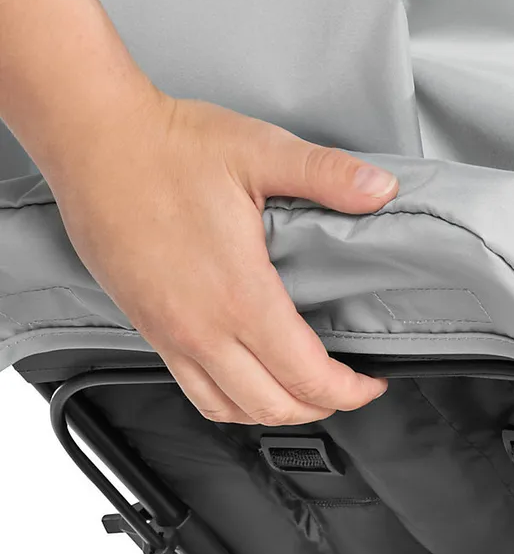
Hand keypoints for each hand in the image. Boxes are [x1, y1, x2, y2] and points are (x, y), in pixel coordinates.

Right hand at [50, 90, 395, 423]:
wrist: (93, 140)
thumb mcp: (260, 151)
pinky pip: (194, 392)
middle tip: (348, 388)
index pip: (308, 377)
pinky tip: (249, 383)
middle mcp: (203, 329)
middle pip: (275, 407)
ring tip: (306, 393)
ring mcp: (171, 335)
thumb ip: (327, 175)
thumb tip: (380, 188)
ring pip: (231, 411)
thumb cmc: (169, 147)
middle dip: (323, 407)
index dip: (350, 391)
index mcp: (240, 296)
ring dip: (277, 412)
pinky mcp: (148, 329)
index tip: (371, 382)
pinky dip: (232, 405)